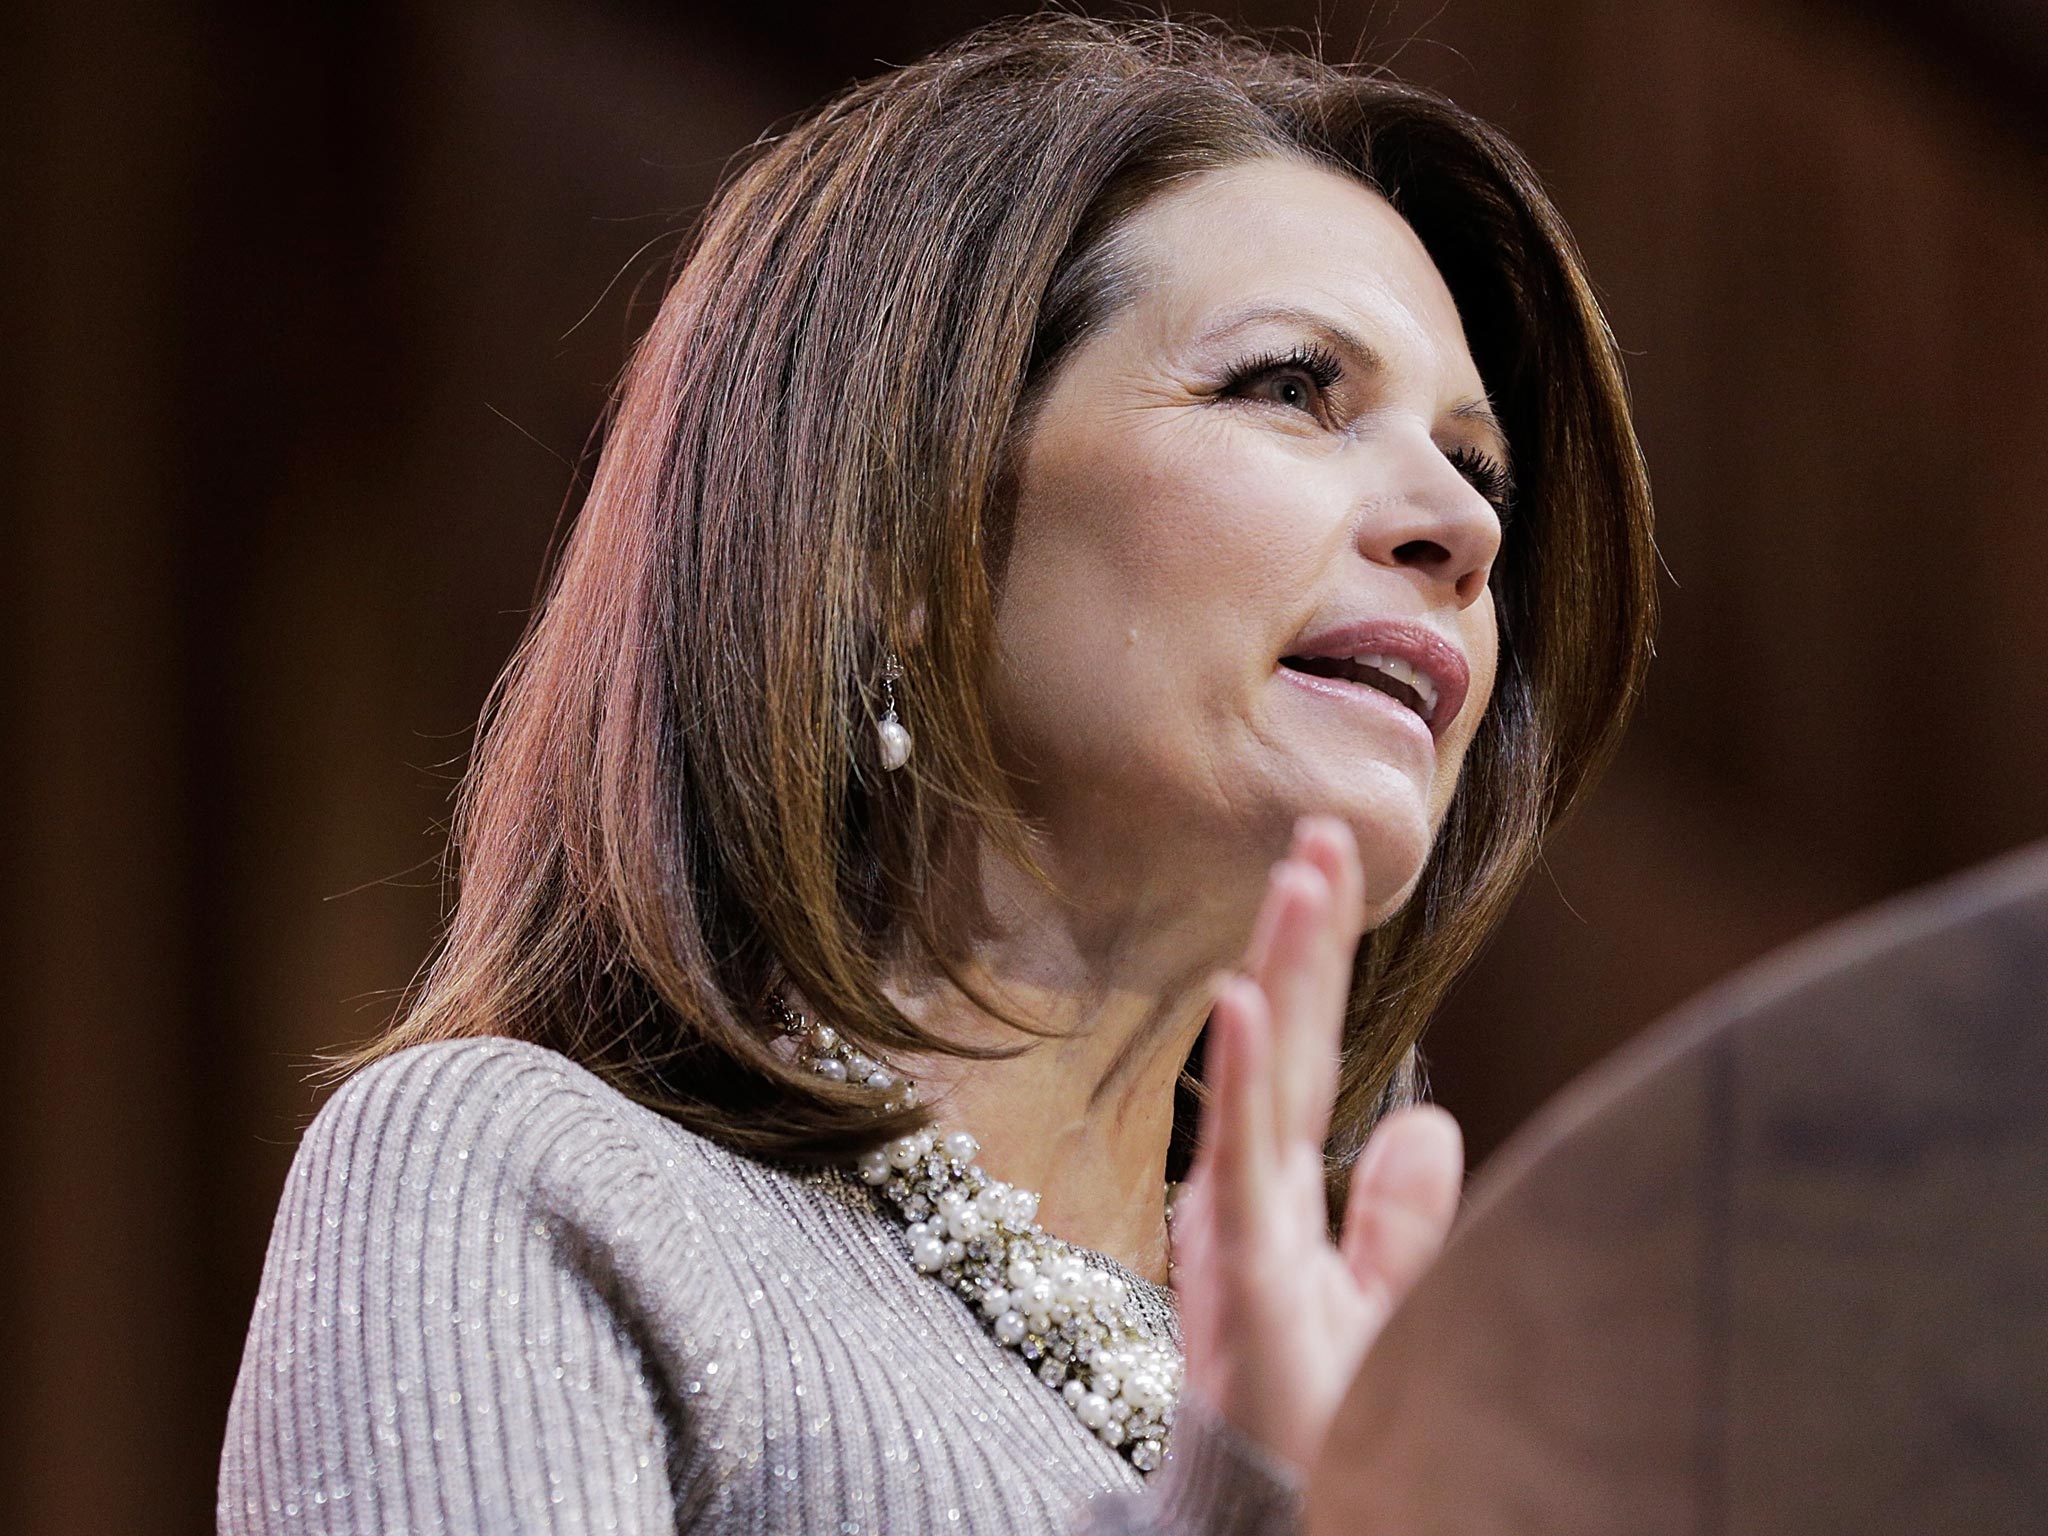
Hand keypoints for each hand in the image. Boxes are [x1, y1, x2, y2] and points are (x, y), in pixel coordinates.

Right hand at [1171, 814, 1464, 1473]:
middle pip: (1280, 1046)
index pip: (1301, 1052)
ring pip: (1261, 1084)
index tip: (1333, 862)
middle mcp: (1251, 1198)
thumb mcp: (1381, 1306)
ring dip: (1278, 975)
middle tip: (1321, 832)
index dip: (1315, 960)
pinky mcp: (1245, 1284)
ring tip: (1297, 881)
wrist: (1288, 1523)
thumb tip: (1429, 1118)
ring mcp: (1242, 1237)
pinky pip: (1239, 1169)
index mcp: (1280, 1194)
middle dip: (1301, 938)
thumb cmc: (1325, 1427)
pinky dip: (1236, 1084)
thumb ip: (1398, 1219)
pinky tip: (1238, 1002)